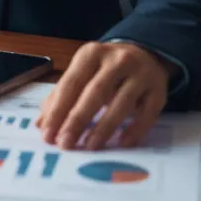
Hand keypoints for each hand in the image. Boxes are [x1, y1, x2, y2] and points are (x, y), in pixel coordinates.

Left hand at [36, 42, 172, 150]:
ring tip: (88, 146)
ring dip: (103, 128)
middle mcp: (116, 60)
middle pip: (95, 93)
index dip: (58, 109)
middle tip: (65, 143)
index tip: (48, 134)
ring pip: (121, 104)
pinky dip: (133, 131)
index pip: (71, 83)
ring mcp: (141, 75)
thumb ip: (62, 95)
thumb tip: (41, 123)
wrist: (145, 55)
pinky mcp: (159, 91)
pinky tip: (120, 144)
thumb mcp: (83, 73)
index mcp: (91, 54)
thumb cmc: (105, 69)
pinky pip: (147, 114)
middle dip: (77, 120)